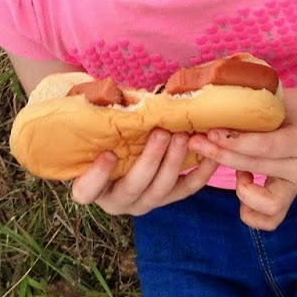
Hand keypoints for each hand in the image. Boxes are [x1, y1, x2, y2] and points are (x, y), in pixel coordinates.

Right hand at [70, 129, 218, 216]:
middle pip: (133, 187)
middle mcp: (117, 200)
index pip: (86, 190)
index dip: (97, 176)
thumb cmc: (103, 135)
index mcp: (90, 186)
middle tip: (162, 133)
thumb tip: (113, 93)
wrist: (122, 148)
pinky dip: (201, 174)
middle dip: (150, 160)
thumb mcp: (95, 127)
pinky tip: (210, 154)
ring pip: (161, 190)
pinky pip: (186, 190)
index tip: (108, 155)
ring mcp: (143, 202)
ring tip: (182, 136)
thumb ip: (100, 116)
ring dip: (174, 162)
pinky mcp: (167, 198)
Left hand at [188, 91, 296, 229]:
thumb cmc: (286, 105)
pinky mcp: (289, 199)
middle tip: (197, 142)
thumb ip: (249, 103)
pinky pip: (269, 220)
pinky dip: (250, 210)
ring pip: (265, 202)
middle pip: (256, 167)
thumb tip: (208, 101)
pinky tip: (243, 182)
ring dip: (241, 190)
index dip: (234, 142)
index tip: (210, 132)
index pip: (264, 146)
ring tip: (235, 171)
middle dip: (221, 155)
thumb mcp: (273, 96)